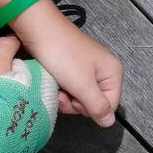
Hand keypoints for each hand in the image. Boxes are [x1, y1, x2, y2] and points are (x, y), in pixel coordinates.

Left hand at [8, 1, 122, 126]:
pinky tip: (53, 81)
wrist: (39, 29)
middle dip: (76, 102)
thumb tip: (109, 123)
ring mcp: (89, 68)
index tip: (73, 98)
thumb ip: (97, 105)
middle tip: (62, 92)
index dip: (89, 108)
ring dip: (66, 96)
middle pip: (94, 102)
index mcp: (113, 72)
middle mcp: (104, 70)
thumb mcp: (81, 84)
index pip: (109, 105)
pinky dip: (61, 87)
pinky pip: (72, 86)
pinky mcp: (74, 66)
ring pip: (81, 96)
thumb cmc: (63, 55)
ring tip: (55, 86)